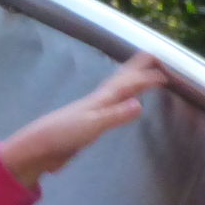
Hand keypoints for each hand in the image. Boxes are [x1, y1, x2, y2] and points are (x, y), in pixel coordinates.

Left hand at [0, 54, 166, 186]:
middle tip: (151, 56)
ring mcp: (91, 112)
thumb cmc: (63, 135)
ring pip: (114, 92)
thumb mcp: (93, 125)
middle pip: (120, 80)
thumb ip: (115, 115)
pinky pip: (110, 107)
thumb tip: (141, 104)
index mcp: (100, 100)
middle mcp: (97, 101)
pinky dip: (119, 101)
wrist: (38, 148)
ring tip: (138, 77)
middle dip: (136, 68)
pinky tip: (118, 105)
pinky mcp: (87, 125)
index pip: (128, 84)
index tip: (166, 75)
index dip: (146, 79)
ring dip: (128, 82)